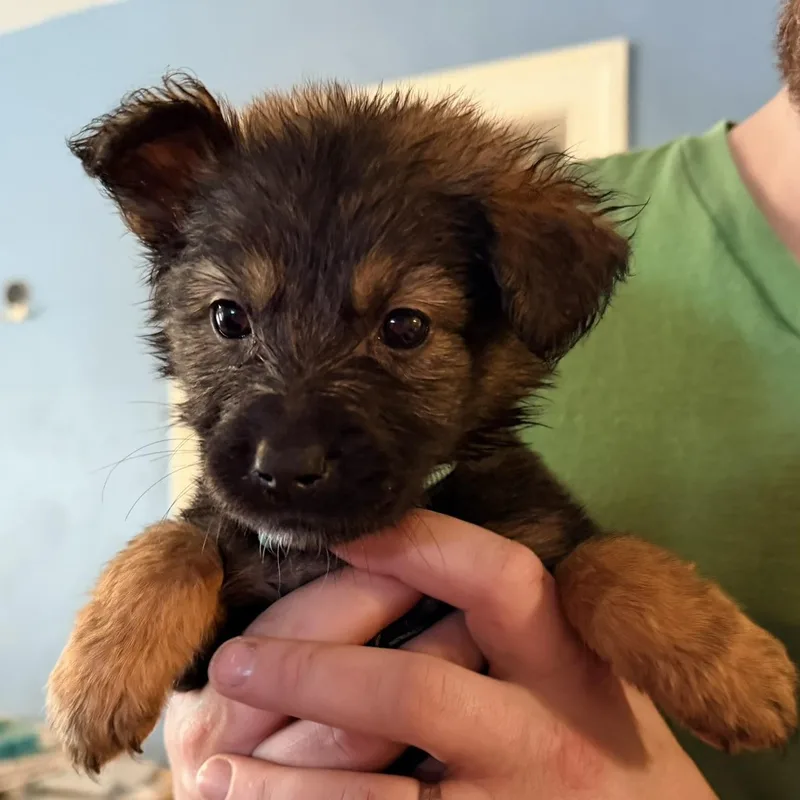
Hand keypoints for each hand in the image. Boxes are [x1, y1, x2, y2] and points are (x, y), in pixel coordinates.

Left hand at [170, 512, 717, 798]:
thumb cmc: (608, 753)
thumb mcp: (587, 678)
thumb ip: (523, 631)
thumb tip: (416, 567)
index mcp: (572, 665)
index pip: (498, 579)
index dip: (419, 544)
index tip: (346, 532)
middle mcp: (549, 737)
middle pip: (415, 689)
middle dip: (313, 672)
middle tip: (235, 664)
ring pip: (381, 793)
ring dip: (284, 777)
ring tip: (214, 764)